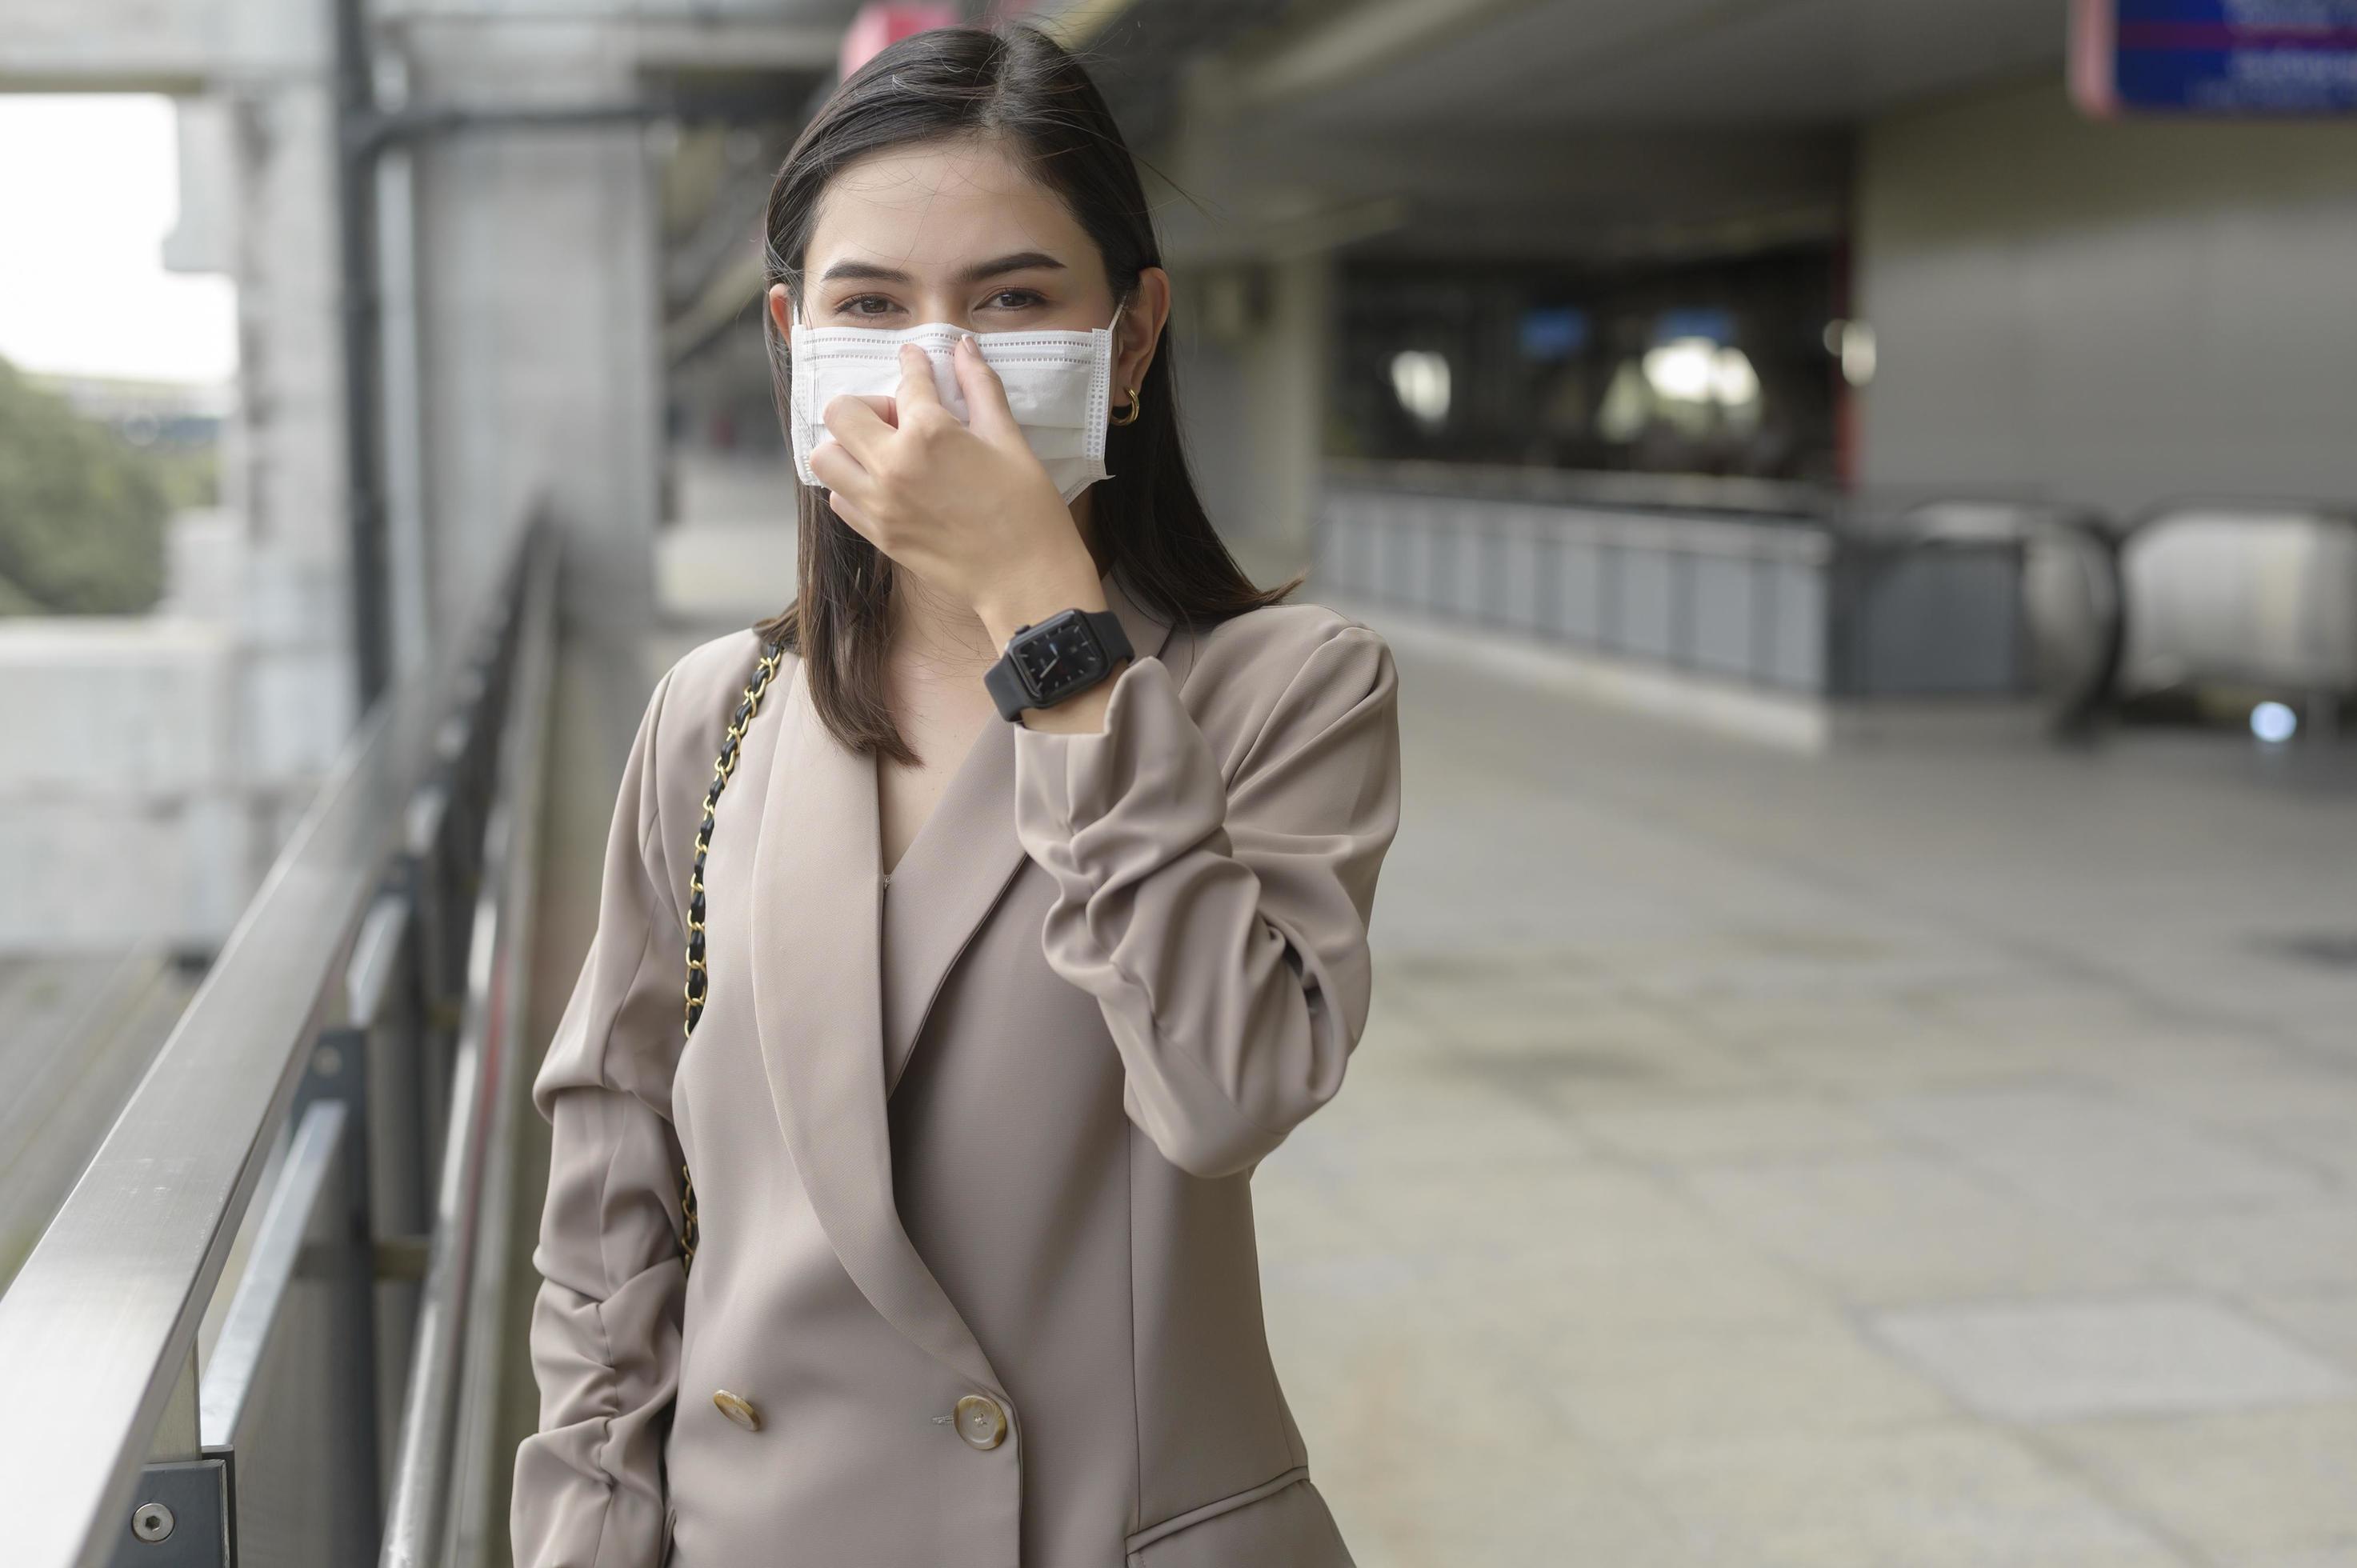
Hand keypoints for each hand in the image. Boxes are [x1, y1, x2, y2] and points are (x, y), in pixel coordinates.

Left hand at [807, 337, 1104, 639]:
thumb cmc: (1028, 511)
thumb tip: (964, 349)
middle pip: (841, 413)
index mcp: (931, 435)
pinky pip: (838, 499)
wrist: (1026, 579)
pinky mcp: (878, 536)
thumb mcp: (1010, 441)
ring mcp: (879, 505)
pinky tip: (884, 485)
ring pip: (825, 458)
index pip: (908, 383)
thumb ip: (981, 390)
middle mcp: (893, 466)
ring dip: (847, 446)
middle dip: (868, 407)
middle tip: (900, 419)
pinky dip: (851, 486)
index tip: (916, 361)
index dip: (914, 366)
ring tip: (882, 452)